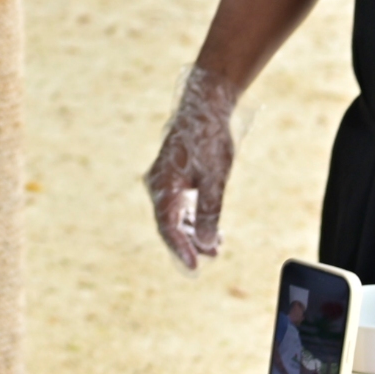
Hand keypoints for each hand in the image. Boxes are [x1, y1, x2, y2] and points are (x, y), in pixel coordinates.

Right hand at [144, 66, 239, 267]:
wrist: (205, 107)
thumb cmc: (208, 140)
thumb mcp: (214, 179)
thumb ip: (209, 212)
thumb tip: (208, 242)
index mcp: (163, 186)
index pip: (168, 227)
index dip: (181, 249)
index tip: (195, 266)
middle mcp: (157, 185)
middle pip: (170, 224)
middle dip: (190, 243)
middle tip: (212, 257)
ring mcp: (163, 180)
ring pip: (175, 215)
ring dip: (194, 231)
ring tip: (217, 245)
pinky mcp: (173, 175)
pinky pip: (178, 204)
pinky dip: (193, 217)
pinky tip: (210, 226)